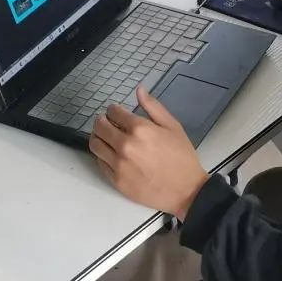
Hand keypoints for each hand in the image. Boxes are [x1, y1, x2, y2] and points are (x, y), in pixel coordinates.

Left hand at [89, 87, 208, 220]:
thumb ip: (153, 106)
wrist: (186, 191)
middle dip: (102, 121)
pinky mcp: (116, 180)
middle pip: (99, 126)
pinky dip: (102, 155)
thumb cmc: (182, 157)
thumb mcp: (172, 126)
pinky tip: (112, 154)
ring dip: (98, 137)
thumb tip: (139, 89)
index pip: (113, 112)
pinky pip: (100, 162)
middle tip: (107, 122)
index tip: (115, 112)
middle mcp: (125, 145)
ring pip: (95, 144)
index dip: (113, 109)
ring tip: (107, 137)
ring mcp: (118, 164)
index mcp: (140, 129)